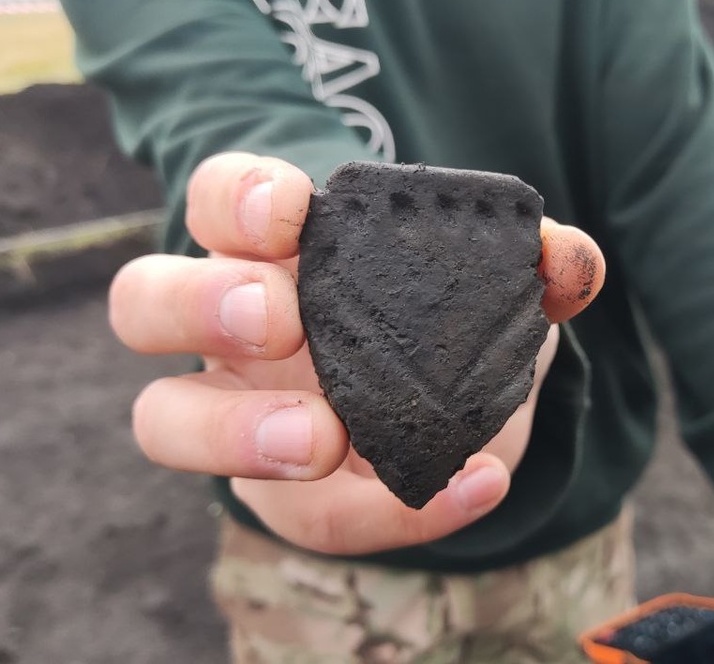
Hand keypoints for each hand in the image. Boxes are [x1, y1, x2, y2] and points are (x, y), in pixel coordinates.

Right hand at [109, 152, 604, 554]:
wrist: (454, 404)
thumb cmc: (443, 315)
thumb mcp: (492, 281)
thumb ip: (532, 261)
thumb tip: (568, 258)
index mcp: (270, 248)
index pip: (217, 199)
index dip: (239, 198)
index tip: (291, 210)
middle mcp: (229, 326)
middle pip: (145, 300)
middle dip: (201, 304)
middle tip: (280, 322)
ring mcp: (238, 414)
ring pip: (163, 419)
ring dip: (233, 431)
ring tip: (322, 442)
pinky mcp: (285, 499)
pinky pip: (311, 516)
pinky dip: (396, 511)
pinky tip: (476, 485)